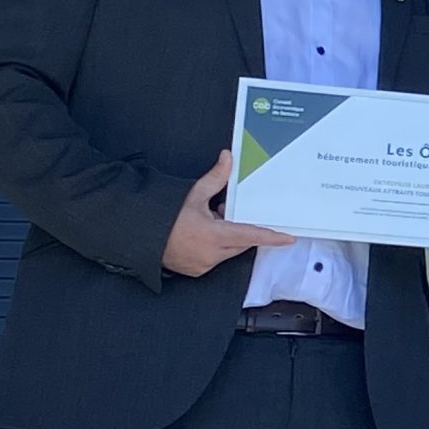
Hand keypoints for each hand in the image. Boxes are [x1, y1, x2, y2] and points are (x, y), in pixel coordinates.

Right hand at [161, 151, 293, 278]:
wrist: (140, 238)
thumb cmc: (165, 217)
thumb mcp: (193, 196)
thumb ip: (215, 178)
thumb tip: (227, 158)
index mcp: (213, 236)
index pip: (250, 235)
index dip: (271, 237)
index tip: (288, 239)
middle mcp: (212, 254)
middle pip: (241, 242)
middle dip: (238, 229)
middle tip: (221, 214)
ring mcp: (205, 265)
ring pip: (229, 250)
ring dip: (227, 238)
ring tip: (209, 223)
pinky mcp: (198, 270)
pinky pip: (216, 258)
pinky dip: (216, 247)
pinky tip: (202, 235)